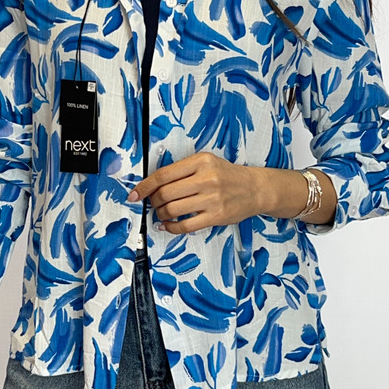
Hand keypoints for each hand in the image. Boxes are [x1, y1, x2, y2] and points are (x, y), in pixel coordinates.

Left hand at [127, 152, 261, 233]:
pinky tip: (167, 225)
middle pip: (165, 193)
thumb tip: (153, 184)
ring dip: (161, 214)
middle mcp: (206, 178)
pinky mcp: (216, 216)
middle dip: (153, 201)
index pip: (163, 174)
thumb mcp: (206, 162)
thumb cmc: (227, 175)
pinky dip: (171, 228)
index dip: (144, 186)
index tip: (134, 194)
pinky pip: (185, 226)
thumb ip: (182, 170)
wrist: (255, 188)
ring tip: (162, 213)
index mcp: (201, 161)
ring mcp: (212, 198)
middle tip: (153, 203)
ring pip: (172, 210)